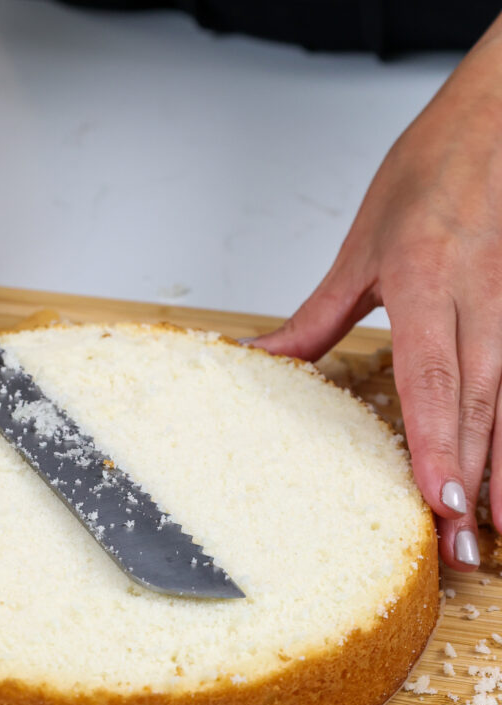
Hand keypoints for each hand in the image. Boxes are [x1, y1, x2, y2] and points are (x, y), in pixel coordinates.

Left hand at [257, 18, 501, 571]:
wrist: (498, 114)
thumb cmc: (433, 169)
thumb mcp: (363, 243)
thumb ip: (318, 316)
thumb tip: (264, 358)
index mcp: (426, 280)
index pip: (433, 378)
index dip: (438, 444)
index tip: (441, 502)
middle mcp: (482, 298)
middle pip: (480, 405)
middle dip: (473, 484)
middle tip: (463, 552)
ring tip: (498, 535)